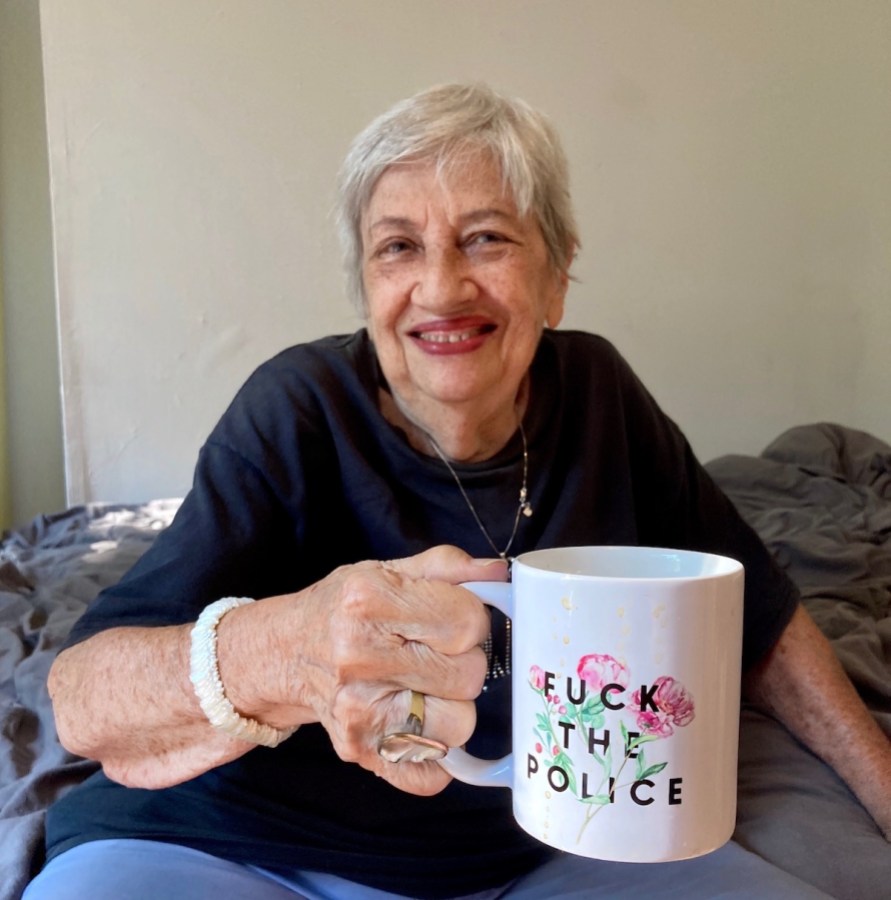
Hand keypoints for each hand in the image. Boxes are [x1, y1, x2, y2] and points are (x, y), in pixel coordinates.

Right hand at [226, 546, 507, 795]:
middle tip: (434, 653)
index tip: (450, 619)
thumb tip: (500, 574)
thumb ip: (447, 567)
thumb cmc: (342, 608)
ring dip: (452, 707)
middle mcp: (361, 658)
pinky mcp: (361, 751)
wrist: (286, 653)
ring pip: (460, 726)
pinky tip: (417, 725)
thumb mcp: (386, 570)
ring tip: (424, 686)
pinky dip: (435, 757)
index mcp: (370, 602)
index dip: (470, 620)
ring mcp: (359, 711)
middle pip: (469, 675)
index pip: (467, 623)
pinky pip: (430, 775)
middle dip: (463, 662)